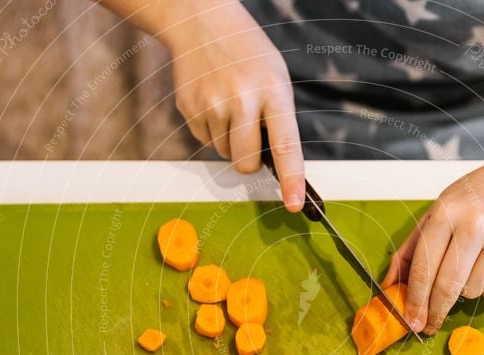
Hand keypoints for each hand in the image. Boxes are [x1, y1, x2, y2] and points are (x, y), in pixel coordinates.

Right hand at [165, 0, 304, 210]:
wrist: (202, 23)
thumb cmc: (249, 57)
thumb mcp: (276, 80)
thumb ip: (279, 122)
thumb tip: (277, 169)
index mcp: (273, 91)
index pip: (285, 145)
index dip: (291, 179)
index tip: (294, 204)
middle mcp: (241, 99)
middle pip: (246, 163)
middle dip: (250, 160)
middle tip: (250, 132)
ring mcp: (211, 105)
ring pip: (224, 155)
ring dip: (229, 140)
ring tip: (230, 105)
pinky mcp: (189, 108)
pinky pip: (205, 142)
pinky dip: (211, 130)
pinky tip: (213, 102)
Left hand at [382, 161, 483, 333]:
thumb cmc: (472, 202)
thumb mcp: (435, 214)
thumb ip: (410, 250)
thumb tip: (390, 286)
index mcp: (448, 212)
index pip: (425, 267)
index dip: (416, 299)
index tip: (411, 320)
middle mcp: (476, 225)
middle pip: (447, 286)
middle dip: (434, 311)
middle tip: (428, 325)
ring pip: (471, 292)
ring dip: (464, 291)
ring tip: (471, 265)